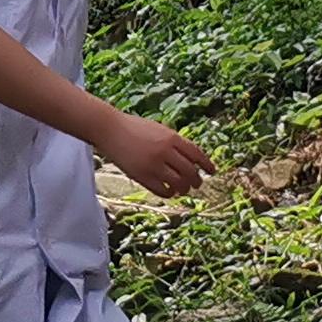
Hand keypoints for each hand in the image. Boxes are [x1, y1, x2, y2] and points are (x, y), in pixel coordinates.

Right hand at [97, 114, 215, 198]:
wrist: (110, 129)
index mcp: (171, 137)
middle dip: (196, 180)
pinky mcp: (142, 176)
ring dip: (184, 188)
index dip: (207, 164)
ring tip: (183, 190)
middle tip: (197, 184)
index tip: (212, 171)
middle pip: (190, 171)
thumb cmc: (135, 127)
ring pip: (178, 183)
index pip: (196, 154)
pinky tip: (169, 192)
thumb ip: (174, 142)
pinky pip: (162, 190)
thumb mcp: (159, 129)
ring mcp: (153, 165)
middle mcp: (165, 151)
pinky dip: (169, 193)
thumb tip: (191, 158)